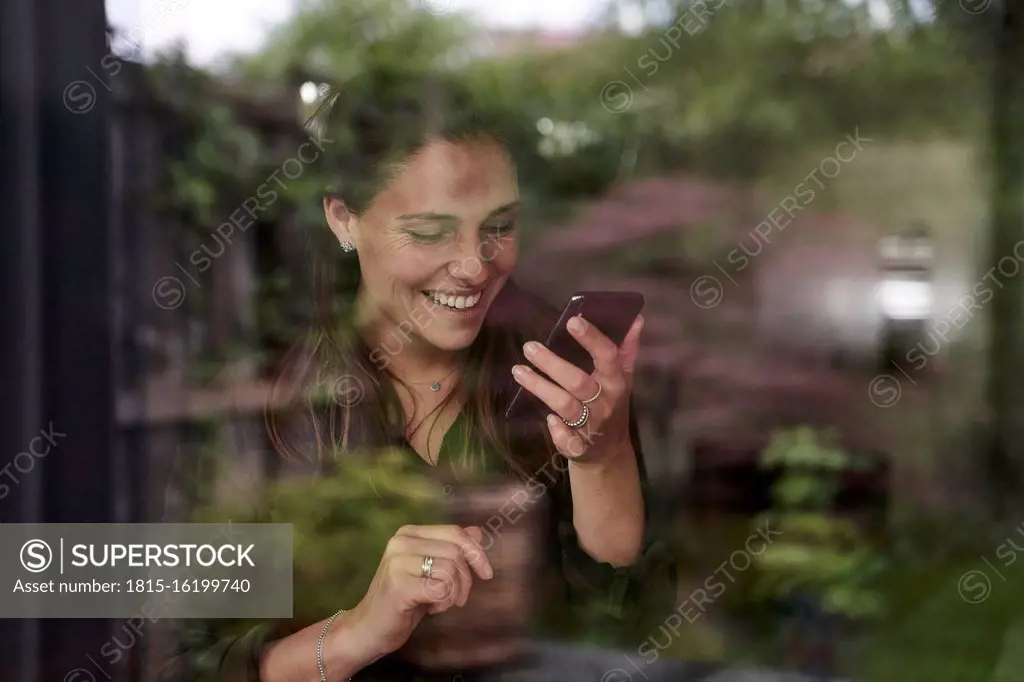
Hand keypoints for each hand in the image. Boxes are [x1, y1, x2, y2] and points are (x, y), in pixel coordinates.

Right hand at [335, 525, 493, 664]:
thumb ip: (450, 549)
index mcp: (409, 533)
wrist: (370, 628)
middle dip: (466, 580)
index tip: (486, 573)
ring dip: (453, 594)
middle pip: (455, 552)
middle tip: (458, 599)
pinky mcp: (398, 585)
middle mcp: (401, 542)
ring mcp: (397, 562)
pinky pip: (440, 589)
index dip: (476, 552)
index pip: (454, 533)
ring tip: (438, 603)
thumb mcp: (430, 571)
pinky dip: (442, 603)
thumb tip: (477, 532)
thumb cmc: (404, 600)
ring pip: (450, 570)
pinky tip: (428, 608)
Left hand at [512, 313, 643, 463]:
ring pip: (565, 405)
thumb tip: (635, 319)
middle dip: (552, 364)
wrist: (610, 452)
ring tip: (518, 370)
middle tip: (529, 346)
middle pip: (578, 381)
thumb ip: (627, 349)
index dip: (591, 338)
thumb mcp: (623, 378)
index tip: (572, 321)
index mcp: (616, 382)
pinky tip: (547, 419)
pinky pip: (568, 440)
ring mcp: (591, 425)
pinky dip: (558, 431)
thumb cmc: (612, 405)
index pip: (607, 356)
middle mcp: (604, 402)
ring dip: (540, 388)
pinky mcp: (579, 446)